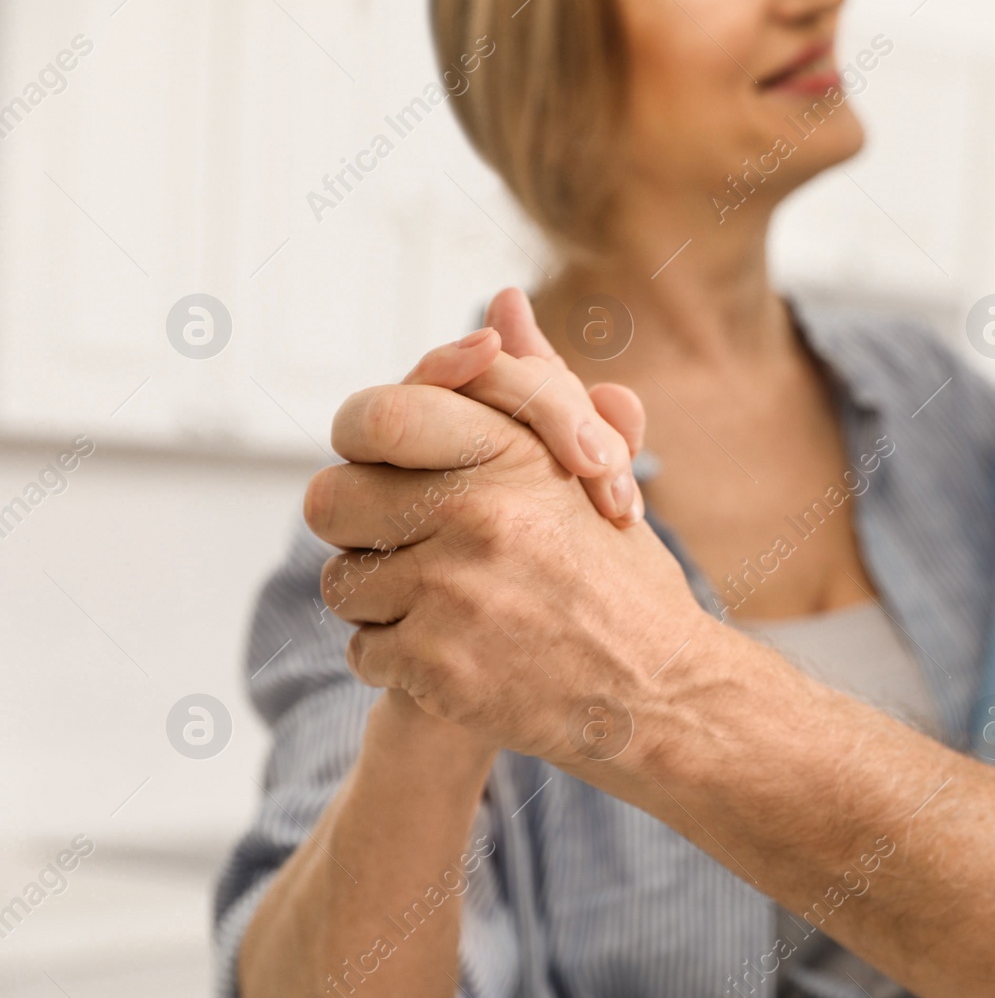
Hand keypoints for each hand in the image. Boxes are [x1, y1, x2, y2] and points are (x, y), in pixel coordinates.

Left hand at [305, 313, 704, 764]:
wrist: (660, 694)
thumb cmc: (622, 580)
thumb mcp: (590, 471)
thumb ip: (535, 388)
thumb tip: (503, 304)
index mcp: (513, 457)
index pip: (375, 417)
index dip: (365, 445)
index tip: (389, 470)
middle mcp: (479, 515)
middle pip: (331, 501)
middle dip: (361, 528)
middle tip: (406, 546)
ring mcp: (454, 593)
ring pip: (342, 583)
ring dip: (381, 600)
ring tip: (446, 608)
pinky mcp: (438, 668)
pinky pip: (362, 650)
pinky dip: (399, 660)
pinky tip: (456, 656)